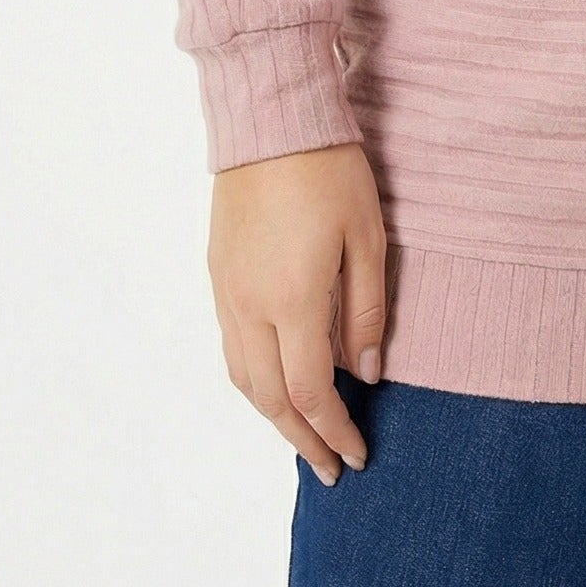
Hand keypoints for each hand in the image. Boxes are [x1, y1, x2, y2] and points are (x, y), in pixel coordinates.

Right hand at [207, 140, 388, 485]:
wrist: (271, 118)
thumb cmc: (330, 169)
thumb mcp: (368, 235)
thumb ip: (367, 309)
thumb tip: (368, 372)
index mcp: (293, 301)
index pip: (311, 391)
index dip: (334, 430)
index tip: (356, 455)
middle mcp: (250, 307)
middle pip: (270, 399)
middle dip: (302, 440)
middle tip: (331, 468)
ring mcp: (227, 292)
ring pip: (243, 379)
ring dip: (273, 416)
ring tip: (304, 436)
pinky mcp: (217, 274)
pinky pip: (231, 348)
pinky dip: (253, 381)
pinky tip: (275, 383)